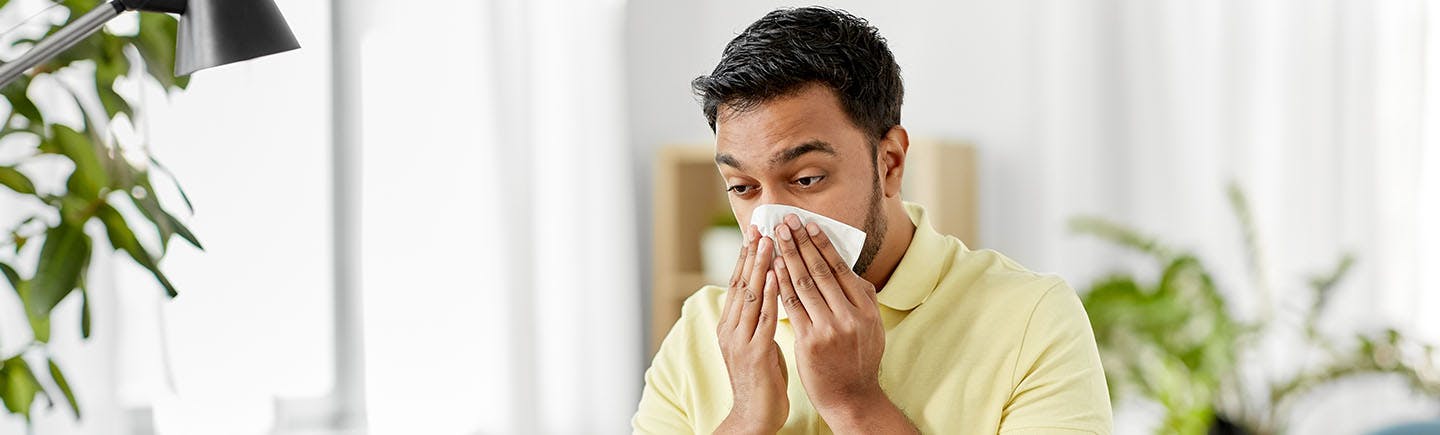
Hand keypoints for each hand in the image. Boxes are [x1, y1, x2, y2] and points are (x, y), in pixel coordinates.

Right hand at [715, 225, 788, 433]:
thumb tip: (773, 296)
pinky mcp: (753, 352)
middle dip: (751, 253)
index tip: (755, 233)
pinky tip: (773, 276)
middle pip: (739, 283)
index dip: (746, 257)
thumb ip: (760, 321)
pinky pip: (761, 318)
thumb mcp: (759, 345)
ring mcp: (739, 340)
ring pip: (749, 295)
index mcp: (730, 326)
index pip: (737, 284)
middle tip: (759, 226)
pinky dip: (767, 294)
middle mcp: (730, 329)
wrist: (753, 417)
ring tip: (768, 241)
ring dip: (759, 266)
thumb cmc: (762, 381)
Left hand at [770, 214, 896, 428]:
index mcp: (867, 309)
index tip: (809, 225)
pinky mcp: (810, 342)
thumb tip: (845, 266)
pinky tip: (771, 268)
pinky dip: (780, 284)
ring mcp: (830, 329)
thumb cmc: (858, 358)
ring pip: (804, 285)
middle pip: (821, 272)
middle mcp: (850, 317)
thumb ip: (861, 297)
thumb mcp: (871, 326)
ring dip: (787, 258)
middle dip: (801, 243)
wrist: (851, 397)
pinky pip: (792, 306)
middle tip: (787, 222)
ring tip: (776, 238)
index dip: (822, 244)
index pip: (841, 269)